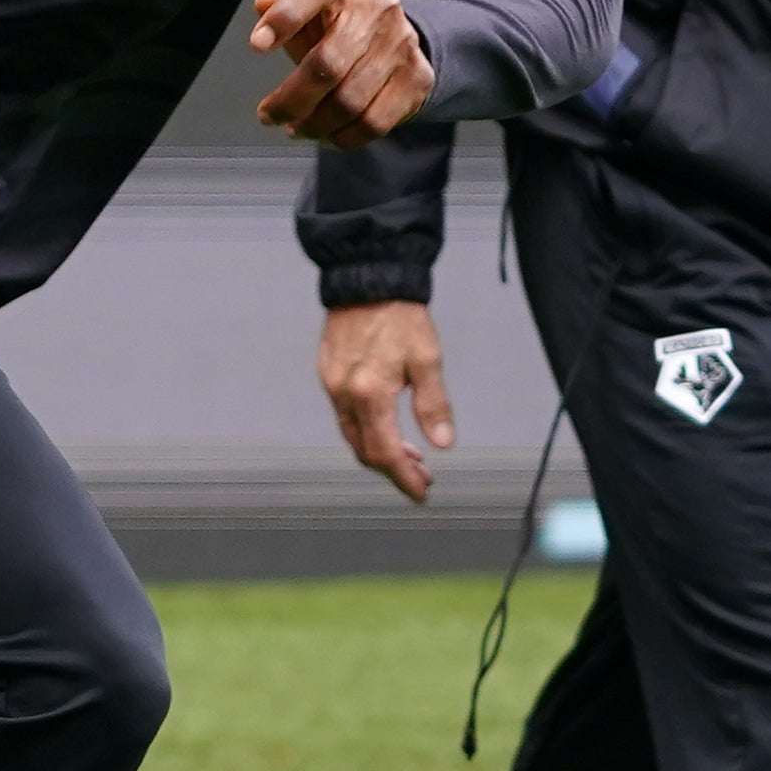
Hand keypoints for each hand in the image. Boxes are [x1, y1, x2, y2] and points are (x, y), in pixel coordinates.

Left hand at [246, 0, 433, 144]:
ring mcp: (401, 44)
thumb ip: (278, 0)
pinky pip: (374, 122)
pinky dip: (343, 137)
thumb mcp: (306, 4)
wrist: (395, 36)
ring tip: (295, 127)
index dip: (284, 17)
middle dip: (291, 100)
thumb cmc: (336, 23)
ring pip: (349, 102)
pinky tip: (326, 135)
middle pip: (327, 64)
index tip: (257, 45)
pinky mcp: (417, 78)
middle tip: (269, 115)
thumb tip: (264, 2)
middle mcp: (378, 8)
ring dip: (314, 124)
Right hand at [320, 300, 452, 504]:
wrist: (368, 277)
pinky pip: (344, 416)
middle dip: (393, 470)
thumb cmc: (400, 314)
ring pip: (352, 435)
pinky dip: (366, 431)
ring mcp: (332, 384)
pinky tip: (386, 427)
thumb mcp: (427, 359)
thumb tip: (442, 443)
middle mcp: (344, 393)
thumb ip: (433, 404)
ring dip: (379, 452)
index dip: (404, 478)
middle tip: (422, 477)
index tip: (421, 492)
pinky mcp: (328, 374)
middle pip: (364, 450)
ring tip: (410, 456)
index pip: (385, 452)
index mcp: (370, 392)